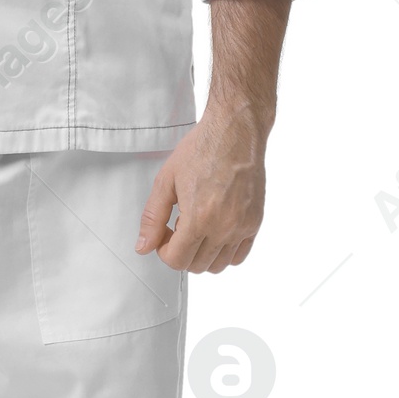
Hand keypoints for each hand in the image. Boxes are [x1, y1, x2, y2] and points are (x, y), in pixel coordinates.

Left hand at [136, 103, 268, 273]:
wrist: (235, 132)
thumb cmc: (203, 149)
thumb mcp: (166, 181)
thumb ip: (152, 218)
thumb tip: (143, 246)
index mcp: (199, 218)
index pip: (177, 260)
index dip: (163, 251)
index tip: (163, 235)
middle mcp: (224, 227)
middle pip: (196, 265)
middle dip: (181, 252)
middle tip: (178, 227)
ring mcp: (242, 226)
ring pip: (218, 265)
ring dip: (202, 253)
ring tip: (198, 226)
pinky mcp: (255, 222)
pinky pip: (238, 256)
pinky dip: (224, 251)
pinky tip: (214, 230)